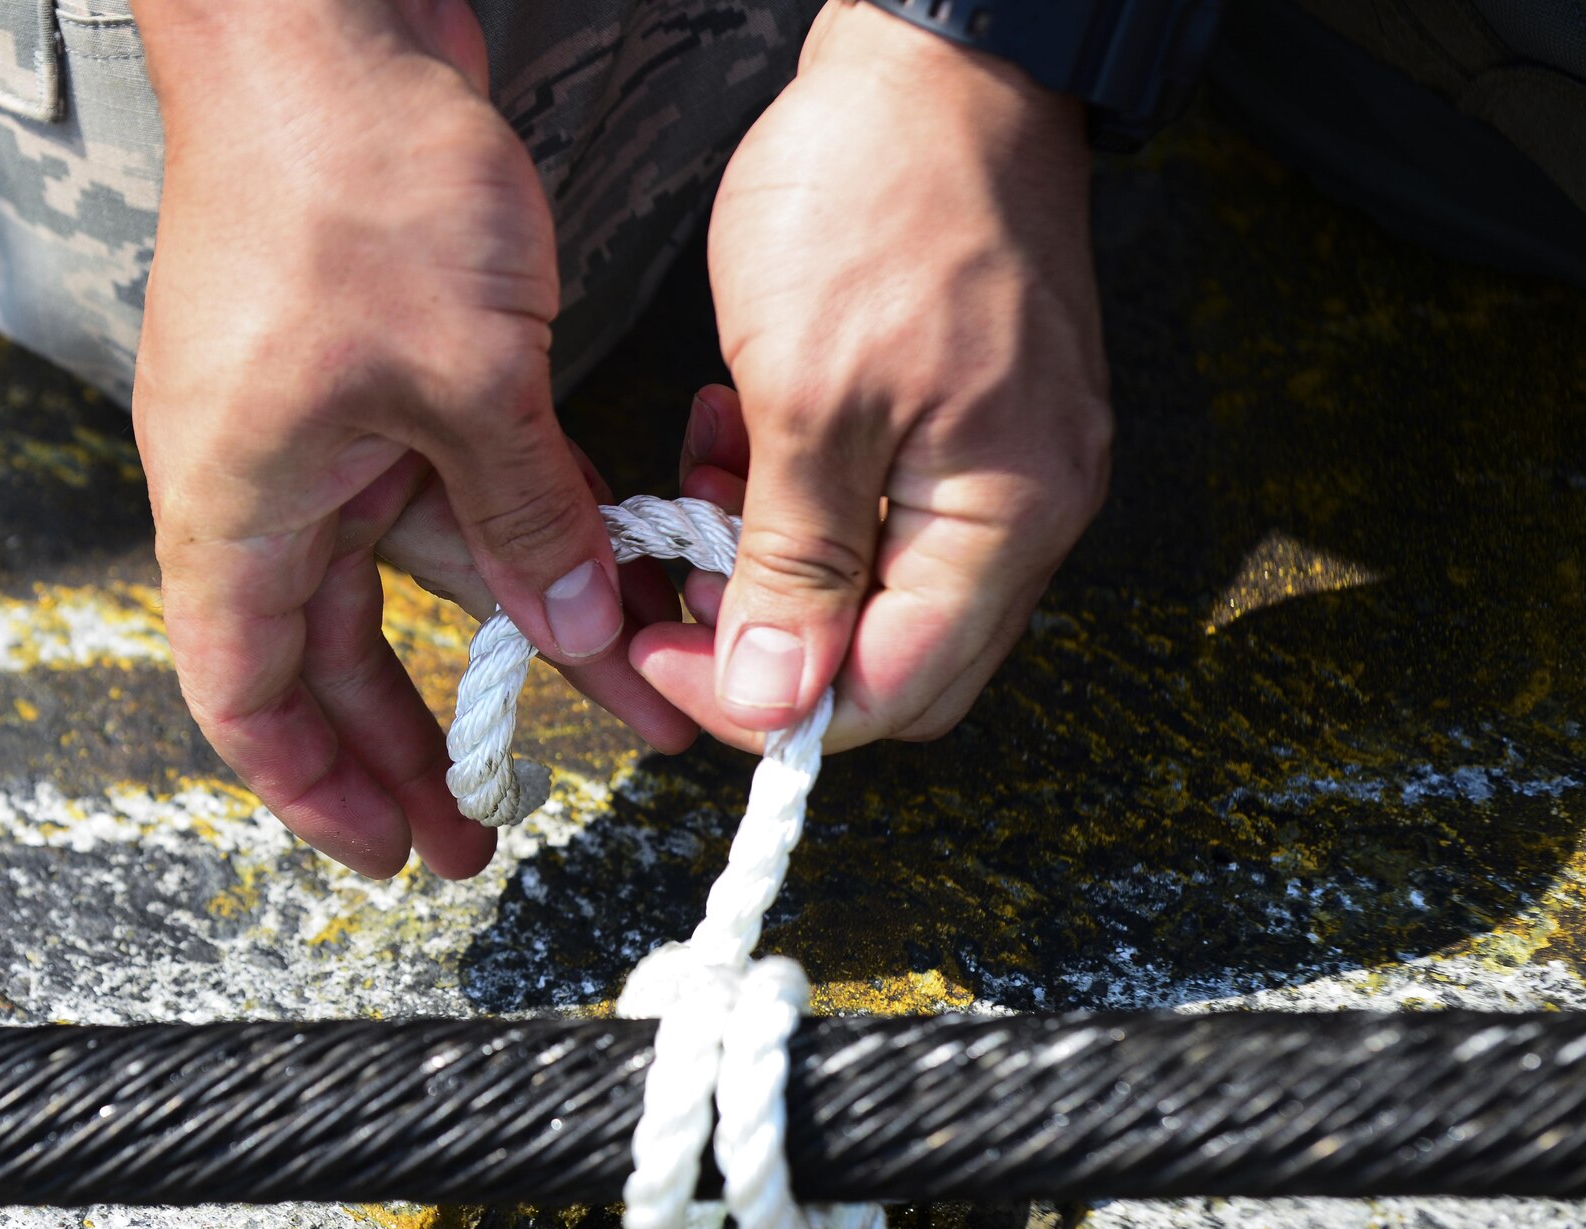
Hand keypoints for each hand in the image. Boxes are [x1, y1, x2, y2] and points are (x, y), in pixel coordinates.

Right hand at [132, 0, 691, 879]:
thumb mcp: (468, 382)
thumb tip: (579, 629)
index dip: (315, 791)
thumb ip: (526, 519)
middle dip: (408, 751)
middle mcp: (262, 482)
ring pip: (405, 577)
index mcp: (236, 507)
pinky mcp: (371, 370)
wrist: (325, 18)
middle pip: (326, 659)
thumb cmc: (353, 188)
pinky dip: (512, 542)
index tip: (391, 854)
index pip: (248, 700)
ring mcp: (314, 425)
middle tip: (481, 833)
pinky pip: (440, 491)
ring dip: (496, 643)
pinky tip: (593, 586)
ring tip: (595, 718)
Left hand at [632, 0, 1111, 752]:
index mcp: (1008, 515)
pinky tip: (739, 441)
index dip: (766, 702)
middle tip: (673, 589)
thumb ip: (794, 562)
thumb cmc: (879, 196)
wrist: (933, 57)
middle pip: (892, 656)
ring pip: (875, 585)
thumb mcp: (807, 394)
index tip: (663, 659)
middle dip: (768, 642)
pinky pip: (878, 509)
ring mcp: (1002, 462)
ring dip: (770, 565)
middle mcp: (1027, 508)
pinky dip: (796, 502)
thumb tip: (773, 698)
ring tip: (696, 486)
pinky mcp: (966, 420)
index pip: (891, 689)